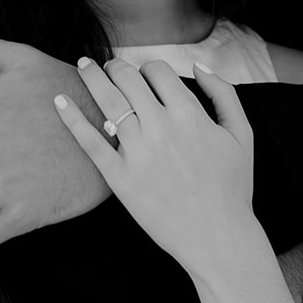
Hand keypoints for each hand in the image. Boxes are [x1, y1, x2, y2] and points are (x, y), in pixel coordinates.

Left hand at [54, 55, 256, 281]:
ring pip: (107, 101)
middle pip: (128, 79)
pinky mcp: (120, 178)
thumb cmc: (232, 187)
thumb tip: (198, 66)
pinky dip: (73, 118)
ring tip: (83, 65)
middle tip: (107, 66)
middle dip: (116, 66)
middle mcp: (160, 127)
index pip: (157, 71)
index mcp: (189, 114)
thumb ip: (223, 93)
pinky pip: (91, 141)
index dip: (149, 68)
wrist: (218, 237)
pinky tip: (60, 99)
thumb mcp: (242, 134)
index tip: (145, 75)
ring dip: (91, 77)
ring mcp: (137, 152)